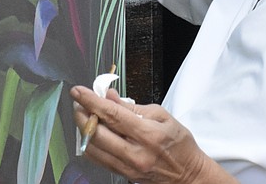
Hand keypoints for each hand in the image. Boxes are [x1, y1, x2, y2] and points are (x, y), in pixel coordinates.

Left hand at [71, 87, 224, 183]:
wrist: (188, 174)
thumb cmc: (179, 144)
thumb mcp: (162, 116)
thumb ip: (133, 106)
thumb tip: (110, 96)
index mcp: (148, 134)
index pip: (112, 114)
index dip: (91, 101)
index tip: (78, 91)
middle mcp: (135, 153)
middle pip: (96, 133)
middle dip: (82, 114)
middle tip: (79, 102)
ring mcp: (128, 167)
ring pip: (93, 147)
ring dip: (83, 129)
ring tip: (85, 115)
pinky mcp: (124, 175)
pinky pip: (98, 159)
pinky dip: (90, 143)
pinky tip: (92, 132)